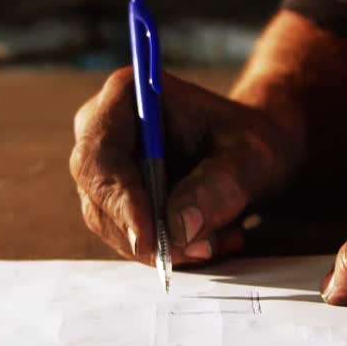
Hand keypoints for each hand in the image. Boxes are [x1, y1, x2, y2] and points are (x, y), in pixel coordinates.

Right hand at [70, 68, 294, 264]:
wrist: (248, 155)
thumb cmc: (248, 143)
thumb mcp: (248, 159)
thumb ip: (217, 188)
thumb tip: (179, 228)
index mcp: (127, 96)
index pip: (100, 154)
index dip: (119, 198)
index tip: (150, 236)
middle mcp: (102, 130)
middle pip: (98, 194)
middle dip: (148, 231)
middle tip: (202, 250)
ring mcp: (103, 168)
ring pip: (112, 225)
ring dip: (166, 245)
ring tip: (223, 237)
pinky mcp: (113, 201)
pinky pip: (127, 238)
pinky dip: (169, 249)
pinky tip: (211, 239)